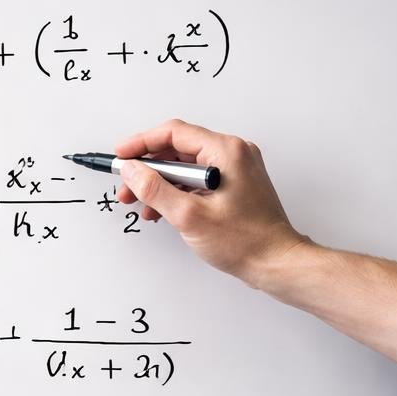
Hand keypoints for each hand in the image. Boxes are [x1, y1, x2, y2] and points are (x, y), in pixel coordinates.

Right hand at [114, 119, 309, 287]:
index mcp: (226, 152)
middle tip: (127, 186)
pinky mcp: (233, 184)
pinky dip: (176, 191)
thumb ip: (154, 189)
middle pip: (177, 149)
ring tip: (142, 203)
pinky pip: (196, 179)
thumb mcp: (188, 215)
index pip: (174, 133)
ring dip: (159, 183)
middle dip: (147, 169)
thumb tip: (131, 170)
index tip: (121, 155)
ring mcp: (234, 169)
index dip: (142, 143)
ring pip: (184, 166)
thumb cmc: (246, 241)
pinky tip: (162, 209)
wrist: (275, 262)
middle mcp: (233, 154)